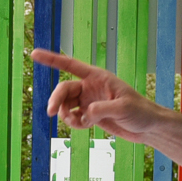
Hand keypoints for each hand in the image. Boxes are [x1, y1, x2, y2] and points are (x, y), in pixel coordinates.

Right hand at [32, 49, 181, 178]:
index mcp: (98, 77)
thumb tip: (84, 114)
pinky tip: (85, 126)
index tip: (34, 53)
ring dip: (66, 115)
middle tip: (52, 113)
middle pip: (64, 89)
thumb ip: (102, 109)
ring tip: (77, 123)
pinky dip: (74, 123)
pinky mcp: (90, 115)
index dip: (52, 59)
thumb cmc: (140, 112)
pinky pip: (73, 117)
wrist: (147, 127)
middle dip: (57, 101)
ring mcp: (89, 101)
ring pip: (66, 105)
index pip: (70, 65)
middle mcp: (90, 87)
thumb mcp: (123, 108)